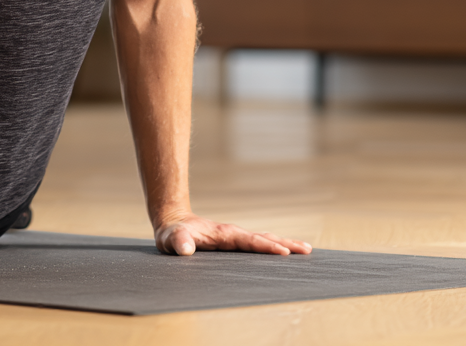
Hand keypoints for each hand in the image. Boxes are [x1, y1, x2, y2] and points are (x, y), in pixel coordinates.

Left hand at [155, 212, 311, 256]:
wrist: (173, 224)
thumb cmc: (173, 234)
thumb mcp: (172, 239)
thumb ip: (178, 242)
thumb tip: (185, 248)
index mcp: (224, 233)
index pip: (249, 240)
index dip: (265, 247)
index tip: (285, 253)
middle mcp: (233, 234)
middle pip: (263, 237)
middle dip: (285, 244)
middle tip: (307, 250)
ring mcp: (236, 238)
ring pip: (264, 239)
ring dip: (284, 244)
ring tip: (306, 250)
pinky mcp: (235, 243)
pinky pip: (259, 245)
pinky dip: (275, 247)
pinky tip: (286, 253)